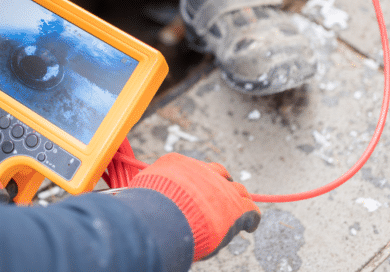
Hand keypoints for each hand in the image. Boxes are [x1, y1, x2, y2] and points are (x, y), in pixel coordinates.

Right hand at [129, 153, 259, 259]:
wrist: (165, 214)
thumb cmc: (148, 205)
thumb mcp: (141, 189)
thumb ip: (148, 189)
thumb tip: (138, 196)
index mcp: (178, 163)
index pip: (193, 168)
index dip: (197, 180)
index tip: (197, 188)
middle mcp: (203, 171)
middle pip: (218, 173)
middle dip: (220, 184)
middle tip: (219, 196)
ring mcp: (222, 188)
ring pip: (238, 190)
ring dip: (237, 199)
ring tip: (238, 207)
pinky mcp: (237, 207)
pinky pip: (251, 210)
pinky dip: (251, 218)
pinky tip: (250, 226)